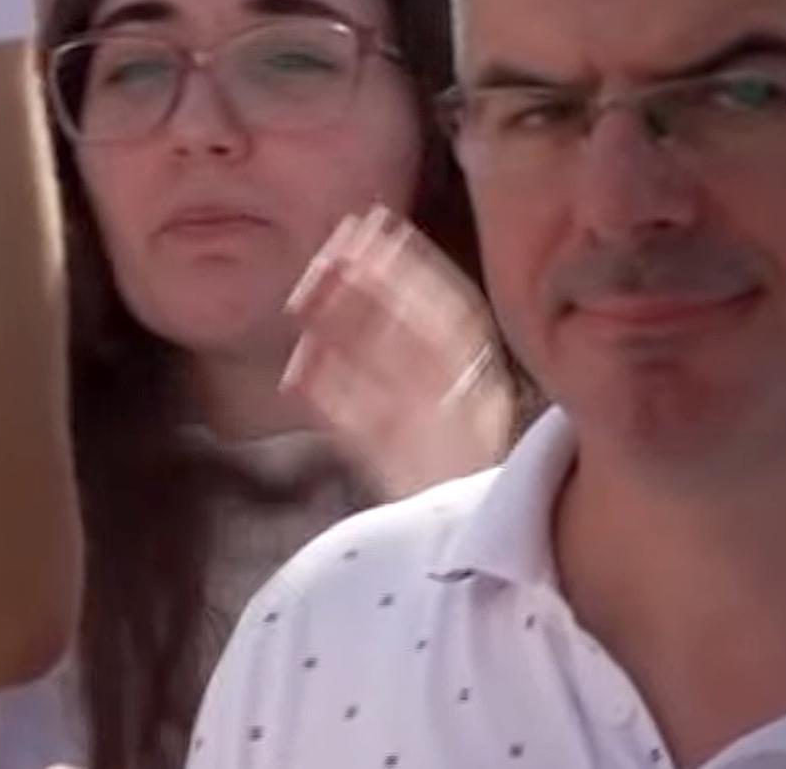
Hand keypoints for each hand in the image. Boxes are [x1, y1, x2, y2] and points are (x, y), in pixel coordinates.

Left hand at [282, 207, 510, 500]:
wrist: (463, 562)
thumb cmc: (444, 467)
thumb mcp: (448, 400)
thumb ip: (414, 344)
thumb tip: (366, 265)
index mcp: (488, 386)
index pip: (457, 313)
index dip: (415, 264)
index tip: (375, 224)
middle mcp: (471, 412)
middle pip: (422, 336)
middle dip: (374, 287)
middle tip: (330, 248)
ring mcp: (440, 447)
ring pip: (390, 377)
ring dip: (346, 333)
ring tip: (301, 296)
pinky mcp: (405, 483)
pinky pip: (364, 434)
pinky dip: (332, 399)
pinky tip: (297, 371)